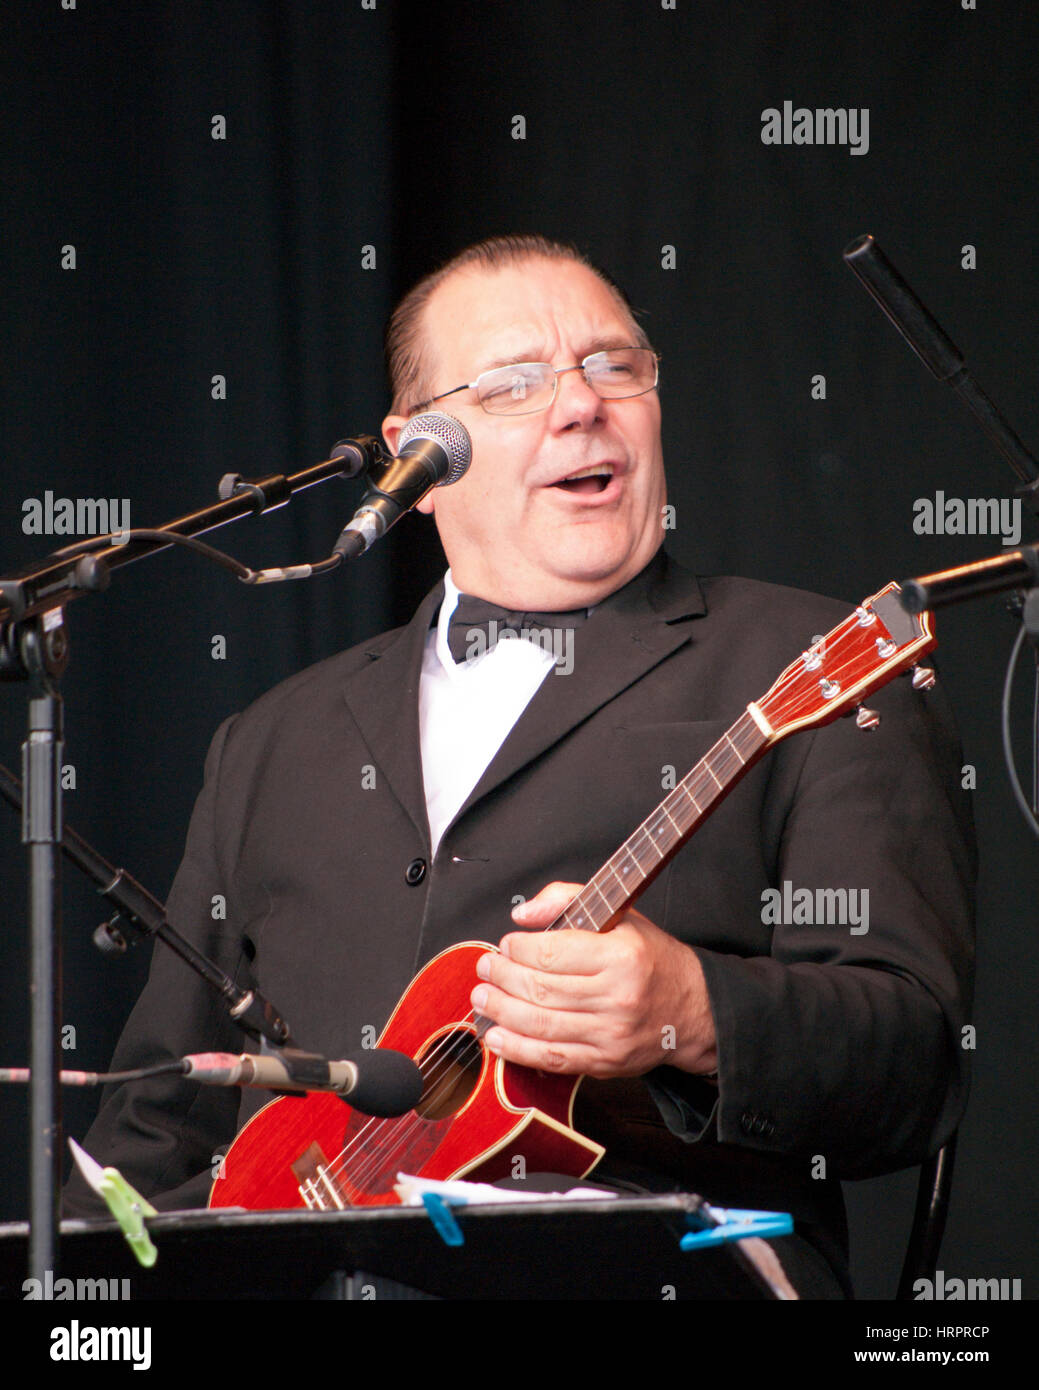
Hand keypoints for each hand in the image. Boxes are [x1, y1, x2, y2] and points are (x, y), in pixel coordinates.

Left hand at [469, 881, 717, 1077]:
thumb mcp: (620, 916)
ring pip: (540, 1024)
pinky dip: (517, 1049)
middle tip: (485, 968)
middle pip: (540, 989)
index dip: (518, 948)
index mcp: (621, 955)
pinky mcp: (605, 1063)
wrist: (693, 1009)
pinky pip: (551, 1058)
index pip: (552, 952)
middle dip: (501, 978)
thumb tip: (522, 915)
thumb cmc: (651, 959)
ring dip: (500, 1011)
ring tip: (481, 998)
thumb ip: (568, 900)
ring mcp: (610, 1034)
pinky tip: (496, 1036)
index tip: (505, 944)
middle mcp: (617, 996)